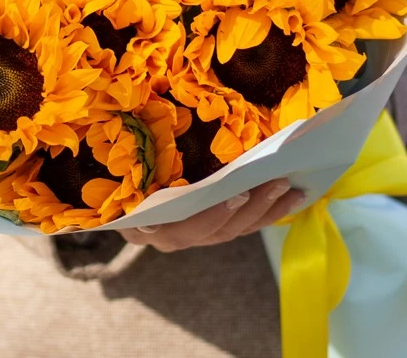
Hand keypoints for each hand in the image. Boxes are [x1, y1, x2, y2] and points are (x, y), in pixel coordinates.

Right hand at [119, 179, 304, 252]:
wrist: (114, 183)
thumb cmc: (117, 168)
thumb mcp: (119, 169)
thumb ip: (130, 176)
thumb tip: (148, 208)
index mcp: (150, 227)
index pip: (186, 228)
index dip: (213, 216)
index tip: (236, 195)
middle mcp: (174, 237)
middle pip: (220, 231)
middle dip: (252, 207)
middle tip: (276, 181)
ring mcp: (196, 234)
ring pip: (237, 229)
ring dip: (267, 210)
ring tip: (292, 188)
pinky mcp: (213, 227)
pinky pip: (244, 225)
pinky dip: (268, 211)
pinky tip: (291, 196)